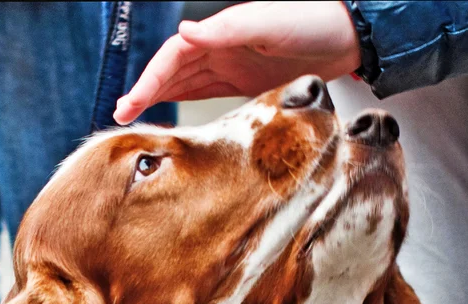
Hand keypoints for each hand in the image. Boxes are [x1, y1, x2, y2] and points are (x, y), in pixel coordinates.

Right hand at [113, 1, 359, 123]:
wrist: (346, 38)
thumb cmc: (312, 23)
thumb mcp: (266, 23)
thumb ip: (225, 30)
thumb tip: (184, 33)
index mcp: (220, 35)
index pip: (173, 59)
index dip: (148, 81)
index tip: (128, 104)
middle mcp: (221, 50)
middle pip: (173, 71)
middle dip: (145, 92)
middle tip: (120, 116)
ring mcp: (232, 67)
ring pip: (186, 83)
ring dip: (161, 98)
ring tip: (136, 116)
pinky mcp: (247, 84)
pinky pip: (209, 93)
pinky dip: (188, 102)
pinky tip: (176, 112)